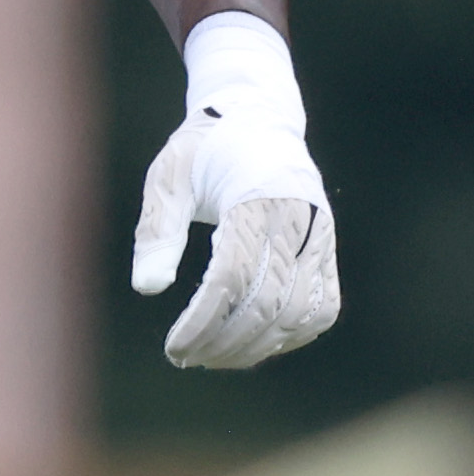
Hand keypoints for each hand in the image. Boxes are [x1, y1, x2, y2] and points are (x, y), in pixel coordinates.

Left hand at [132, 25, 340, 368]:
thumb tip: (147, 289)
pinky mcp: (328, 249)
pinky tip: (251, 343)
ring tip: (211, 355)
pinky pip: (321, 308)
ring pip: (299, 314)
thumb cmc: (204, 149)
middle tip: (185, 357)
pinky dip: (290, 335)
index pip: (233, 276)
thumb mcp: (169, 174)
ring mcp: (320, 236)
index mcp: (254, 195)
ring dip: (256, 347)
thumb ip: (157, 228)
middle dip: (224, 342)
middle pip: (268, 303)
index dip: (204, 320)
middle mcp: (297, 218)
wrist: (256, 118)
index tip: (173, 347)